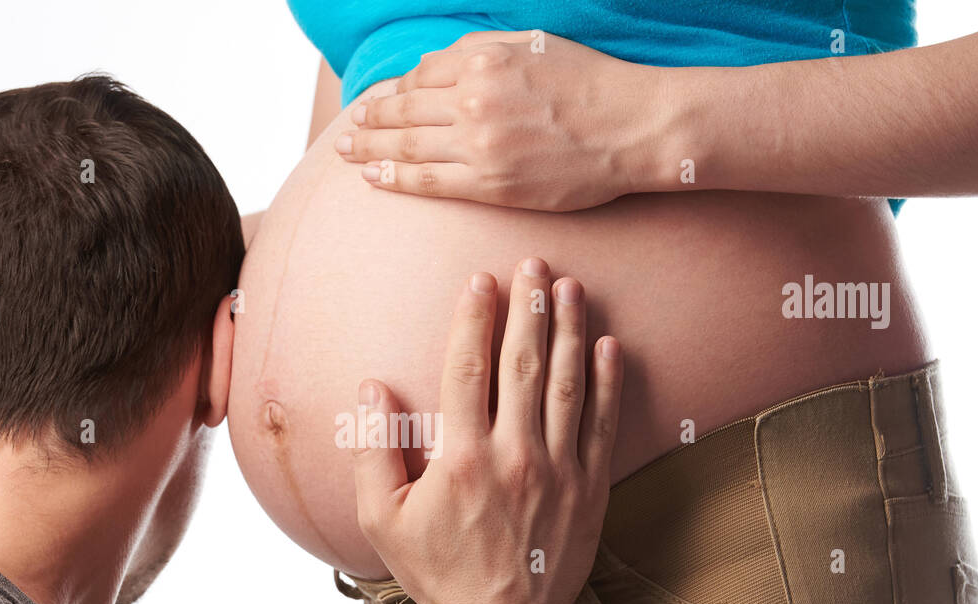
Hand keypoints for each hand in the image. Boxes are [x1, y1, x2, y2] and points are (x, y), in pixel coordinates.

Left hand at [334, 31, 665, 210]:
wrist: (631, 127)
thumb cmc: (589, 82)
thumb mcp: (531, 45)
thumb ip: (476, 51)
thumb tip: (428, 66)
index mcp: (482, 62)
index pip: (421, 77)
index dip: (395, 91)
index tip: (378, 101)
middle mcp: (473, 101)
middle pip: (404, 111)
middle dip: (370, 119)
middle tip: (347, 127)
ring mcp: (479, 145)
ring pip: (408, 146)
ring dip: (370, 148)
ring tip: (346, 151)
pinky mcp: (490, 184)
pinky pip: (429, 181)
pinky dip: (395, 178)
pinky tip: (372, 177)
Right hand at [351, 257, 621, 603]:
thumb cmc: (436, 573)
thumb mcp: (382, 519)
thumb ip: (373, 450)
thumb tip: (372, 387)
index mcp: (460, 458)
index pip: (468, 370)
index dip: (474, 318)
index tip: (481, 281)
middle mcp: (513, 455)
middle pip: (523, 364)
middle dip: (528, 307)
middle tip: (534, 264)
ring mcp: (557, 471)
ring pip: (567, 385)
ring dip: (569, 330)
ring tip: (570, 287)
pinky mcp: (588, 489)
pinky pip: (602, 425)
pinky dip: (607, 383)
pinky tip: (608, 346)